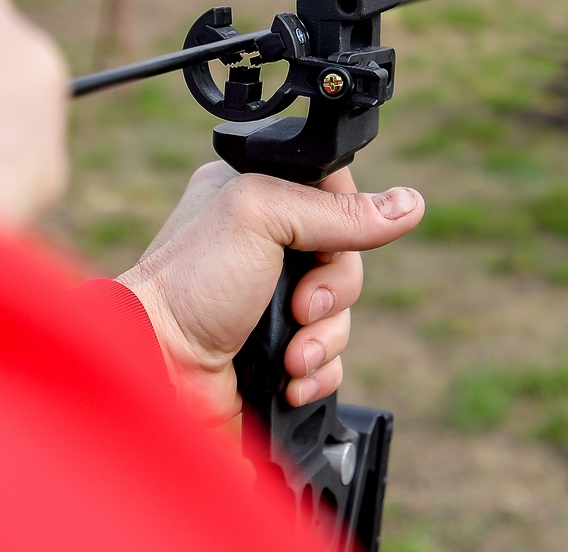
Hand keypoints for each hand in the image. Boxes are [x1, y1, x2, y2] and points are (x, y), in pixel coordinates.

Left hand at [117, 163, 423, 424]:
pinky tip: (290, 375)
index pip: (334, 191)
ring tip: (292, 352)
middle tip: (302, 304)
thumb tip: (409, 205)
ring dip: (325, 337)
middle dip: (334, 290)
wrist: (158, 370)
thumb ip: (337, 211)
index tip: (327, 238)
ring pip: (343, 312)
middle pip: (347, 256)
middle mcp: (265, 244)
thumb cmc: (189, 285)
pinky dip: (318, 371)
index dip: (346, 217)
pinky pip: (330, 358)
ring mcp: (271, 301)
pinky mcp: (277, 350)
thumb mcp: (262, 217)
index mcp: (254, 193)